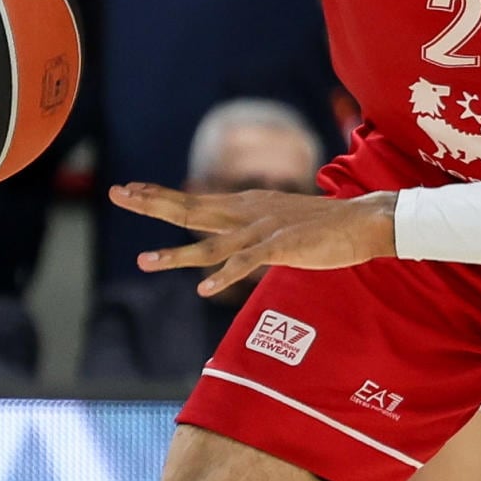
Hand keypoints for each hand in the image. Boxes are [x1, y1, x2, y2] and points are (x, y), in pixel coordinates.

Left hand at [113, 183, 392, 296]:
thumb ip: (258, 230)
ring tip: (145, 261)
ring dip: (177, 254)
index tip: (131, 190)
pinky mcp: (281, 247)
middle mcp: (249, 212)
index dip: (161, 194)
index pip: (196, 199)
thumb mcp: (284, 222)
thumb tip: (240, 241)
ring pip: (211, 244)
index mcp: (248, 205)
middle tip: (117, 194)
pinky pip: (245, 264)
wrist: (364, 221)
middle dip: (152, 203)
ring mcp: (263, 230)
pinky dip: (223, 276)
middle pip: (192, 209)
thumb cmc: (327, 226)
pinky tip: (203, 289)